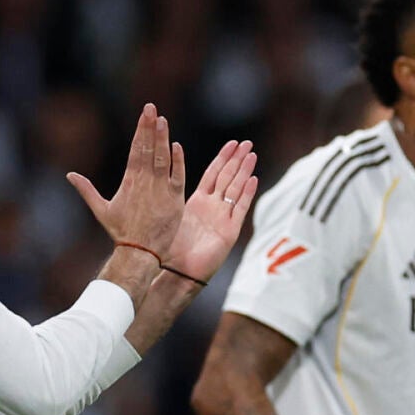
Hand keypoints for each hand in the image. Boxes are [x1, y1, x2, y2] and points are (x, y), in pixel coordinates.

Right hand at [67, 103, 185, 256]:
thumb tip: (69, 175)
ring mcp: (161, 190)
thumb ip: (87, 190)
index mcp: (130, 181)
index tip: (145, 113)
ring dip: (163, 139)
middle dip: (150, 127)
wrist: (140, 252)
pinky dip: (178, 162)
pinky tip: (177, 146)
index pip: (136, 150)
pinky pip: (178, 177)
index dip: (140, 130)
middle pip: (149, 149)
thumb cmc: (121, 232)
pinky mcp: (175, 200)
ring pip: (164, 159)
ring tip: (163, 120)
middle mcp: (146, 182)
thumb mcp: (101, 210)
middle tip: (152, 108)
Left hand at [165, 139, 258, 283]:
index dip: (223, 158)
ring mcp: (223, 218)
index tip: (232, 143)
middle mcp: (213, 208)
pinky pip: (240, 209)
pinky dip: (247, 194)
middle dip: (237, 160)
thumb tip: (160, 175)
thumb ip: (171, 197)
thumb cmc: (170, 248)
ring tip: (252, 155)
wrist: (178, 271)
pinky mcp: (229, 232)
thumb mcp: (170, 215)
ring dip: (244, 172)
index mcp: (198, 202)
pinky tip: (253, 179)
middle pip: (228, 178)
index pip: (214, 174)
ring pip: (236, 190)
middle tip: (247, 142)